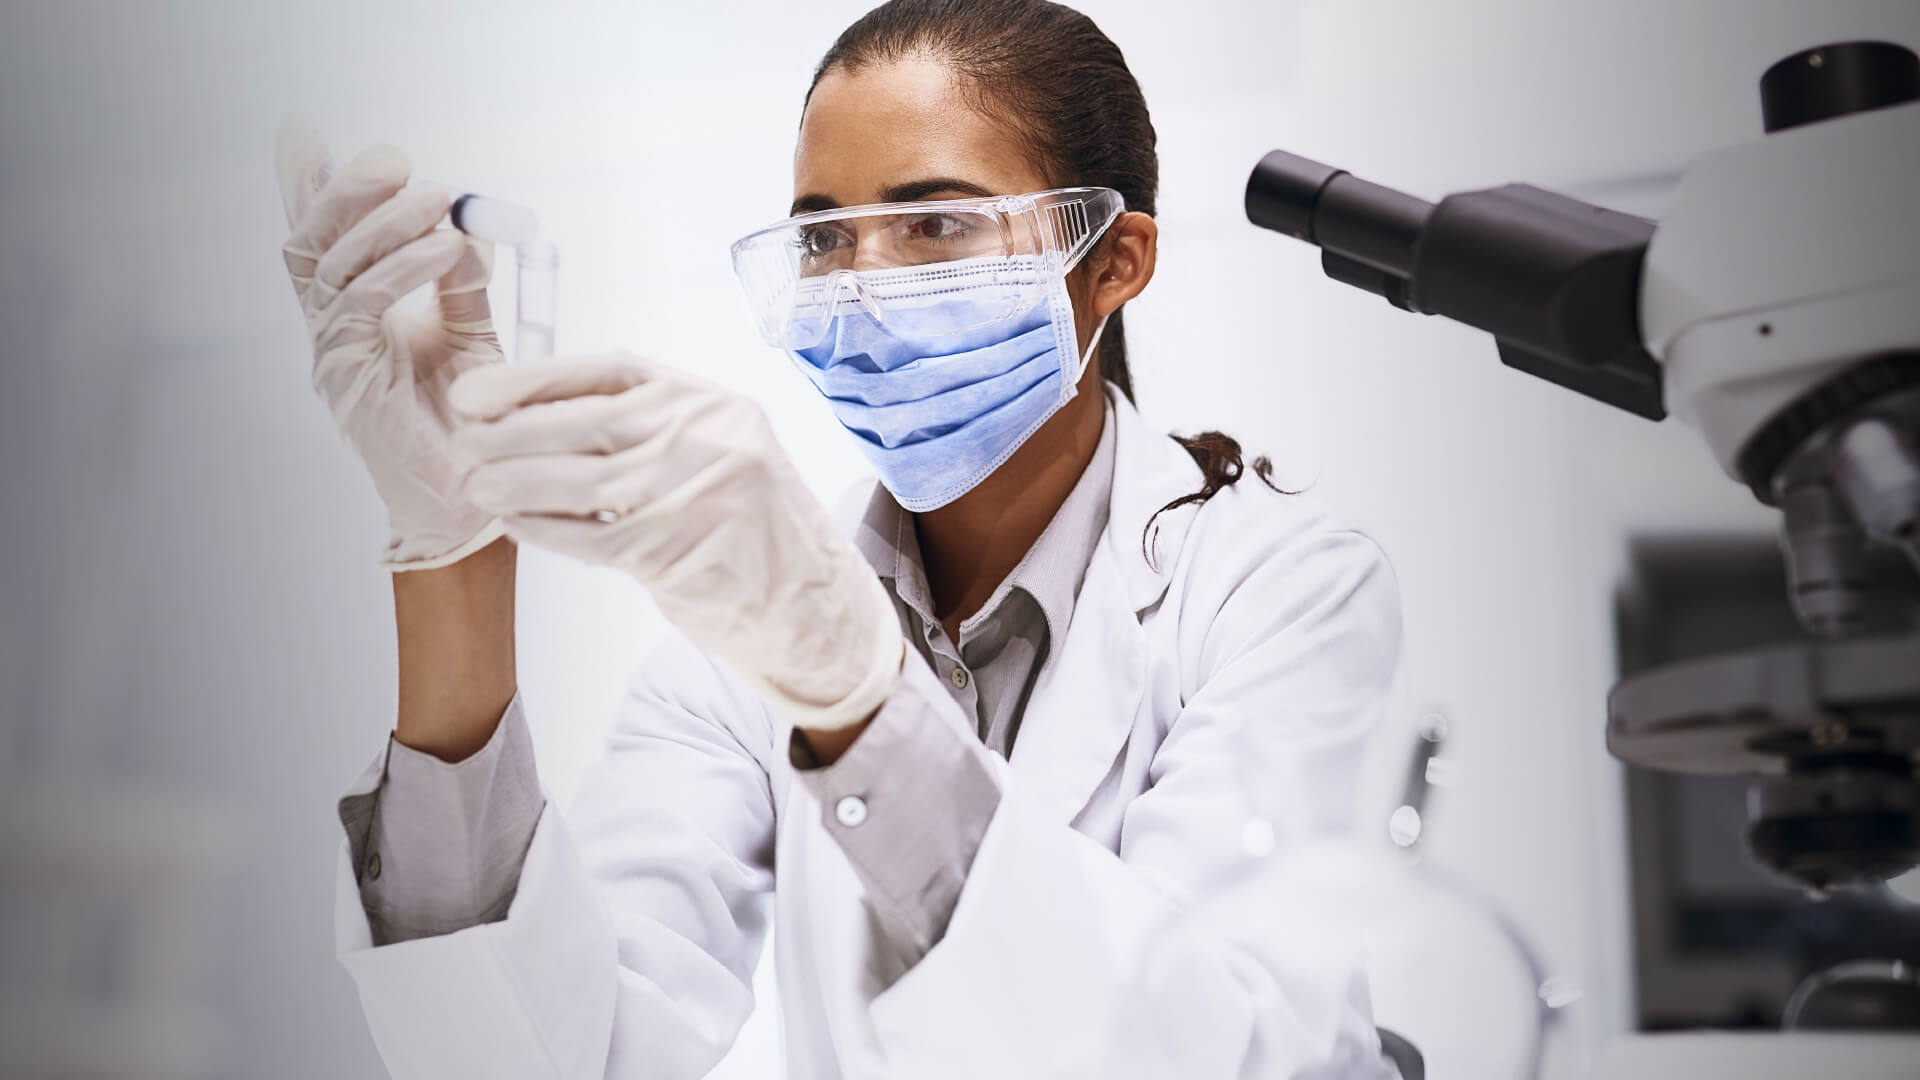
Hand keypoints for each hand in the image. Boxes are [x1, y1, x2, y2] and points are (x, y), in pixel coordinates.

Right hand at [274, 114, 504, 569]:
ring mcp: (332, 354)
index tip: (304, 136)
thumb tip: (465, 224)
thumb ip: (460, 283)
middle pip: (309, 243)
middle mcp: (333, 331)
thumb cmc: (470, 425)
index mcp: (355, 317)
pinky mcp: (346, 377)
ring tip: (438, 200)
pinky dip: (402, 268)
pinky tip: (443, 249)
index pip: (323, 242)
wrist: (472, 501)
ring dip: (385, 224)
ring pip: (330, 266)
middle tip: (393, 160)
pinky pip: (360, 304)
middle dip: (344, 192)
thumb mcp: (472, 337)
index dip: (310, 190)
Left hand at [447, 352, 903, 729]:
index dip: (536, 378)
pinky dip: (545, 529)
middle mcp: (709, 437)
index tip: (477, 391)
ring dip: (516, 482)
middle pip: (589, 422)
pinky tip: (516, 524)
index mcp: (711, 402)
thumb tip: (538, 417)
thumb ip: (648, 430)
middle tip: (462, 441)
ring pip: (583, 479)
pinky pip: (592, 536)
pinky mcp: (680, 552)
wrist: (811, 601)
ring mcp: (698, 493)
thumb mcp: (714, 451)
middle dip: (513, 431)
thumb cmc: (749, 524)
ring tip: (475, 485)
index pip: (612, 373)